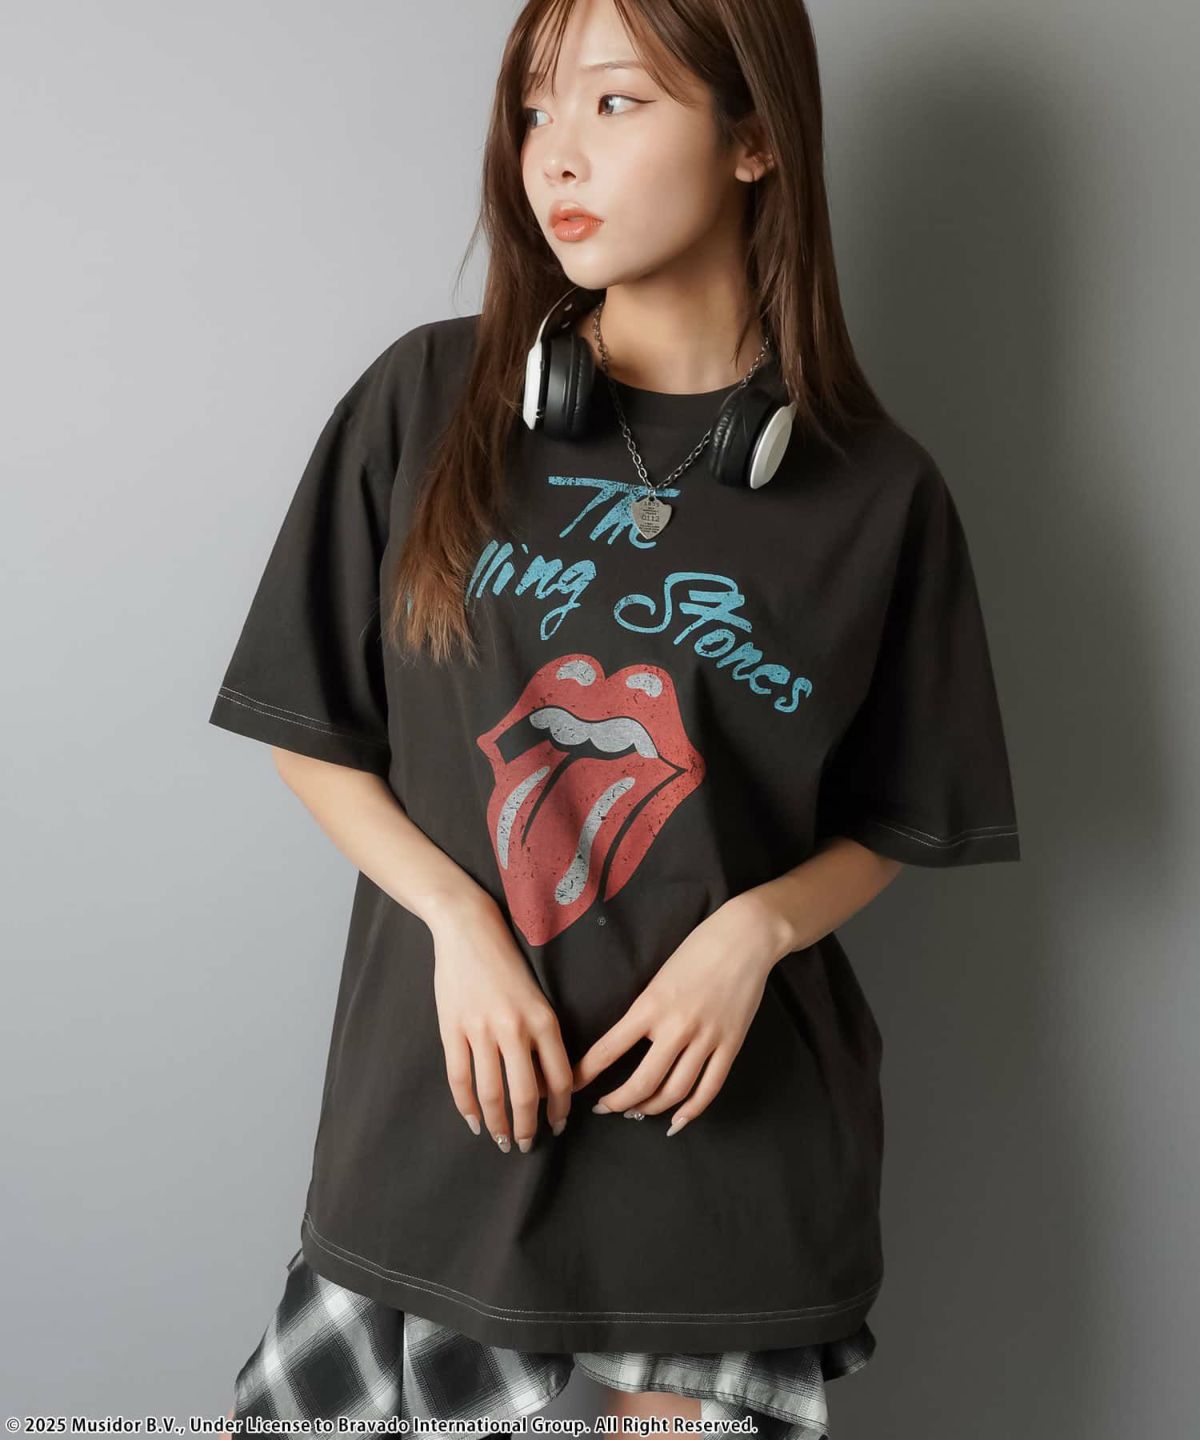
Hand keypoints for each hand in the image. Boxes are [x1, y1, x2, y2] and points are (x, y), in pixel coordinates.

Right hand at [429, 890, 573, 1151]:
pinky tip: (474, 1120)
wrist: (469, 929)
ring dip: (497, 1125)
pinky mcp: (452, 1029)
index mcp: (544, 1019)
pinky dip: (467, 1106)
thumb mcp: (537, 998)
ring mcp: (481, 1030)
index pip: (559, 1079)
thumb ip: (542, 1038)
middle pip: (526, 1095)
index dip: (560, 1109)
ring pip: (492, 1093)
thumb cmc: (507, 964)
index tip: (558, 1125)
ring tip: (500, 1140)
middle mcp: (515, 1028)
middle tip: (527, 1144)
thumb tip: (545, 1086)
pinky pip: (460, 1079)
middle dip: (527, 1127)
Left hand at [570, 893, 787, 1134]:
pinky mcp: (731, 1045)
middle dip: (617, 1103)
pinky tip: (676, 1120)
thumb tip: (627, 1044)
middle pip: (641, 1083)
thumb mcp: (658, 978)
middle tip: (604, 1108)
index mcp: (650, 1005)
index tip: (571, 1085)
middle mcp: (676, 1026)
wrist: (744, 938)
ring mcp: (706, 1038)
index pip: (608, 1049)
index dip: (585, 1074)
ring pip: (674, 1092)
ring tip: (636, 1112)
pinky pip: (709, 1088)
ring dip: (650, 1109)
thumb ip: (644, 1012)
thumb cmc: (697, 950)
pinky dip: (691, 1111)